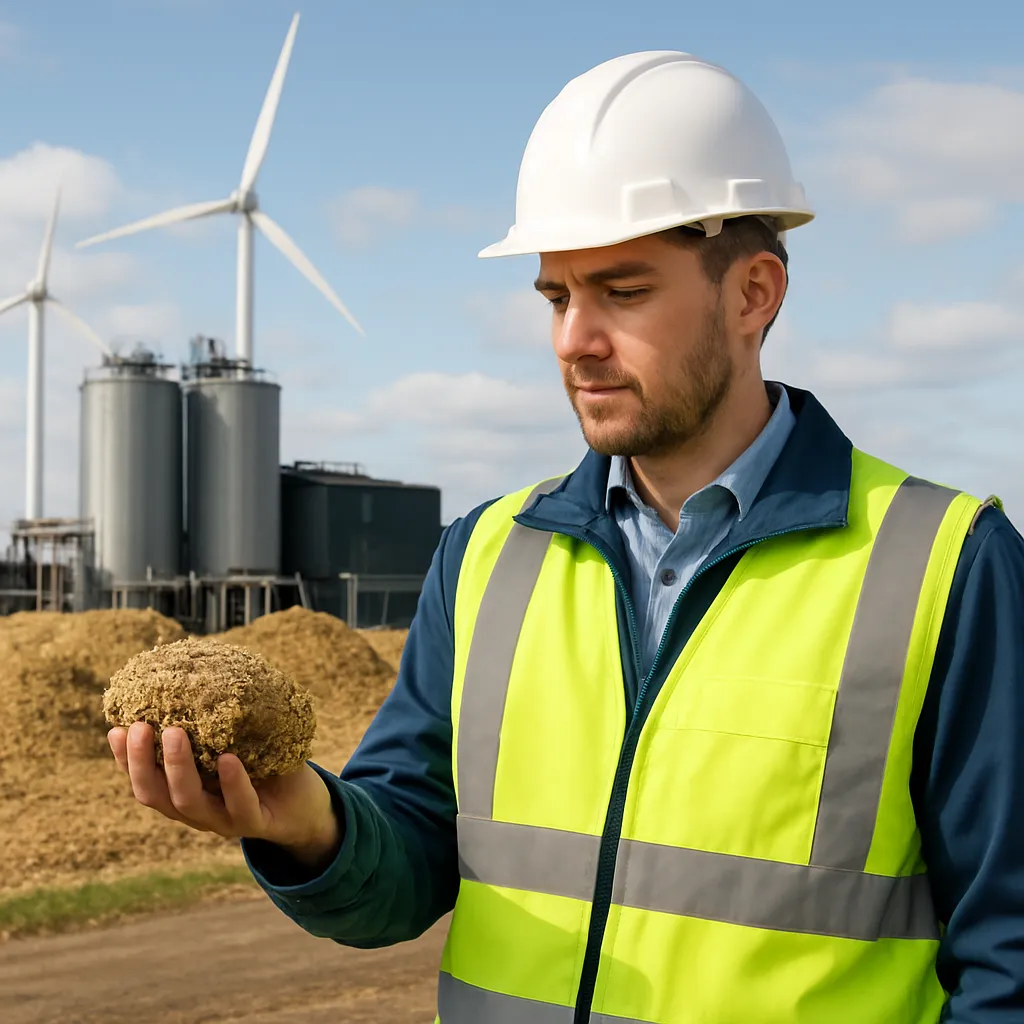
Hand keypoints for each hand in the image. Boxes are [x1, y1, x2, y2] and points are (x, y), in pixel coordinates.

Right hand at [108, 723, 340, 867]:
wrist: (306, 803)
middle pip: (155, 795)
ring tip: (175, 733)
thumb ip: (215, 719)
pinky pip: (240, 806)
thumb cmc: (267, 764)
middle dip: (141, 762)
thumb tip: (197, 668)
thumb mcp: (237, 740)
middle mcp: (197, 810)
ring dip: (178, 769)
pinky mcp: (256, 823)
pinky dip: (232, 783)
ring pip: (188, 803)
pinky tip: (228, 759)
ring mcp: (224, 820)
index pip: (145, 781)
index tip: (115, 728)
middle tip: (138, 727)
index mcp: (185, 791)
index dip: (125, 760)